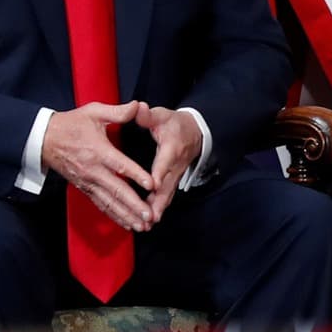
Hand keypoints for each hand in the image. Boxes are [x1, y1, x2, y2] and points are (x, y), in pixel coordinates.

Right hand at [42, 101, 154, 231]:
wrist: (44, 139)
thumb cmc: (71, 124)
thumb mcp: (93, 112)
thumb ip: (117, 112)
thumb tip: (138, 105)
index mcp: (98, 151)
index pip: (120, 165)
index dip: (136, 175)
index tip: (151, 184)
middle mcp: (93, 170)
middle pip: (116, 190)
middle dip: (134, 205)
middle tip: (150, 216)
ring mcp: (88, 182)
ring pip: (109, 202)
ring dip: (126, 215)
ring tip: (143, 226)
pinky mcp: (85, 188)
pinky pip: (101, 204)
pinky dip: (114, 216)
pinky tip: (128, 225)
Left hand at [135, 103, 204, 220]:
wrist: (194, 133)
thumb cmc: (174, 124)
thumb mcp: (163, 115)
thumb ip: (149, 115)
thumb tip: (138, 108)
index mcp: (172, 147)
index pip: (166, 161)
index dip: (161, 172)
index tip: (154, 184)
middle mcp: (175, 165)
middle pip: (168, 185)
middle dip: (159, 201)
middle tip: (150, 216)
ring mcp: (176, 175)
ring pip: (167, 195)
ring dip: (158, 209)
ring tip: (148, 223)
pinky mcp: (173, 182)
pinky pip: (166, 197)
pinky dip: (158, 209)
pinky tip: (148, 221)